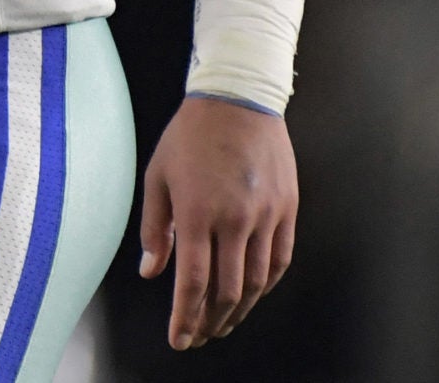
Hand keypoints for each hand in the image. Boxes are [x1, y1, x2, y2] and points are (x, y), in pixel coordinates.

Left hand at [139, 95, 298, 348]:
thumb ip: (155, 228)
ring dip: (239, 311)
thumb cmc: (189, 136)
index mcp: (198, 212)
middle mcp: (235, 220)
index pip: (193, 282)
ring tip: (221, 324)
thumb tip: (151, 271)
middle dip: (210, 322)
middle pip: (227, 291)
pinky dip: (264, 285)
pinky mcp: (287, 210)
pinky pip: (279, 260)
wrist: (238, 98)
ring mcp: (265, 216)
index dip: (186, 317)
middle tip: (197, 337)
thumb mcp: (158, 176)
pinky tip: (250, 295)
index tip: (179, 339)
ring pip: (256, 282)